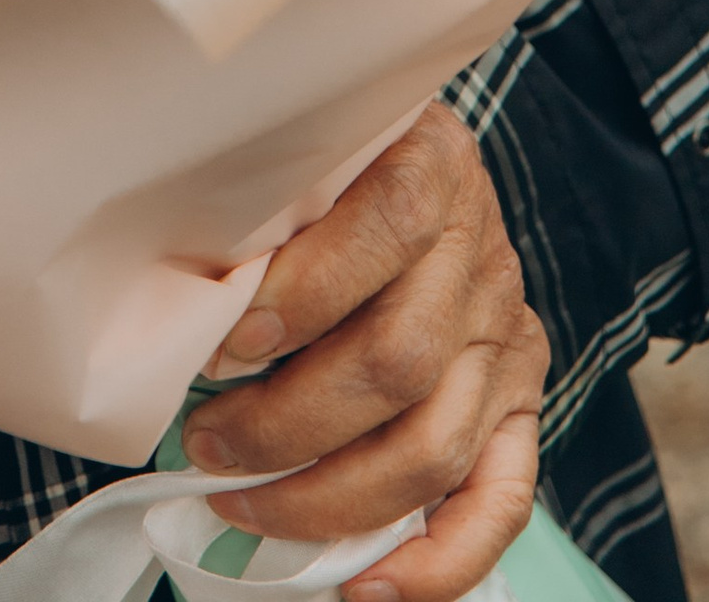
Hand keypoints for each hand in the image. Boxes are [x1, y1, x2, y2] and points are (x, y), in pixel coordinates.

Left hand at [181, 106, 546, 601]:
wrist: (413, 163)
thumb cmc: (325, 168)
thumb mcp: (301, 151)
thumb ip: (266, 208)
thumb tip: (189, 310)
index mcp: (433, 165)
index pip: (389, 224)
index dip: (307, 290)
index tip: (225, 342)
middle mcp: (482, 255)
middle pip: (399, 360)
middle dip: (287, 422)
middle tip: (204, 442)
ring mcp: (506, 337)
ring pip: (433, 444)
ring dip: (327, 495)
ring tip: (242, 502)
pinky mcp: (519, 404)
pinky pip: (501, 502)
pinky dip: (437, 562)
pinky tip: (365, 585)